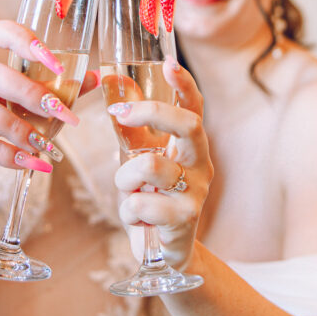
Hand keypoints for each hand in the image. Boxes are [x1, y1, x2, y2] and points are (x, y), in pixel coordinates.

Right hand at [0, 19, 78, 190]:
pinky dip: (0, 152)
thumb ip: (40, 86)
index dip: (23, 41)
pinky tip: (25, 161)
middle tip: (61, 113)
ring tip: (45, 144)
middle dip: (28, 93)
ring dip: (15, 127)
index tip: (56, 63)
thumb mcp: (1, 97)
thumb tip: (91, 79)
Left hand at [110, 57, 212, 269]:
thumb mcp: (138, 157)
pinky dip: (128, 210)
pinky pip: (142, 204)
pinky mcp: (185, 219)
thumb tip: (116, 80)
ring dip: (125, 178)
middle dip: (153, 113)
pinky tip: (137, 219)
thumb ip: (131, 123)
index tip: (169, 62)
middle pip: (189, 124)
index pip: (194, 107)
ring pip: (150, 166)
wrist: (164, 253)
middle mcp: (200, 163)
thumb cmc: (151, 197)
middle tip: (121, 113)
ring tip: (128, 191)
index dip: (184, 84)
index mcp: (189, 145)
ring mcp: (196, 191)